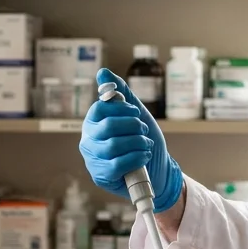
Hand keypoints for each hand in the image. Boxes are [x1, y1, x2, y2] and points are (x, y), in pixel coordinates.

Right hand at [79, 69, 182, 211]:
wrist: (158, 169)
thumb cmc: (143, 140)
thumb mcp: (136, 113)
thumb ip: (120, 93)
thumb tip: (103, 72)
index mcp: (94, 121)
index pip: (100, 108)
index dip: (122, 108)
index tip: (136, 112)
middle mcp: (88, 139)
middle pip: (108, 126)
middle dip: (133, 127)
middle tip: (144, 130)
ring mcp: (93, 159)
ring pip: (113, 146)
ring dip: (137, 143)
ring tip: (146, 144)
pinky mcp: (101, 176)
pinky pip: (117, 165)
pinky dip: (136, 158)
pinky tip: (144, 156)